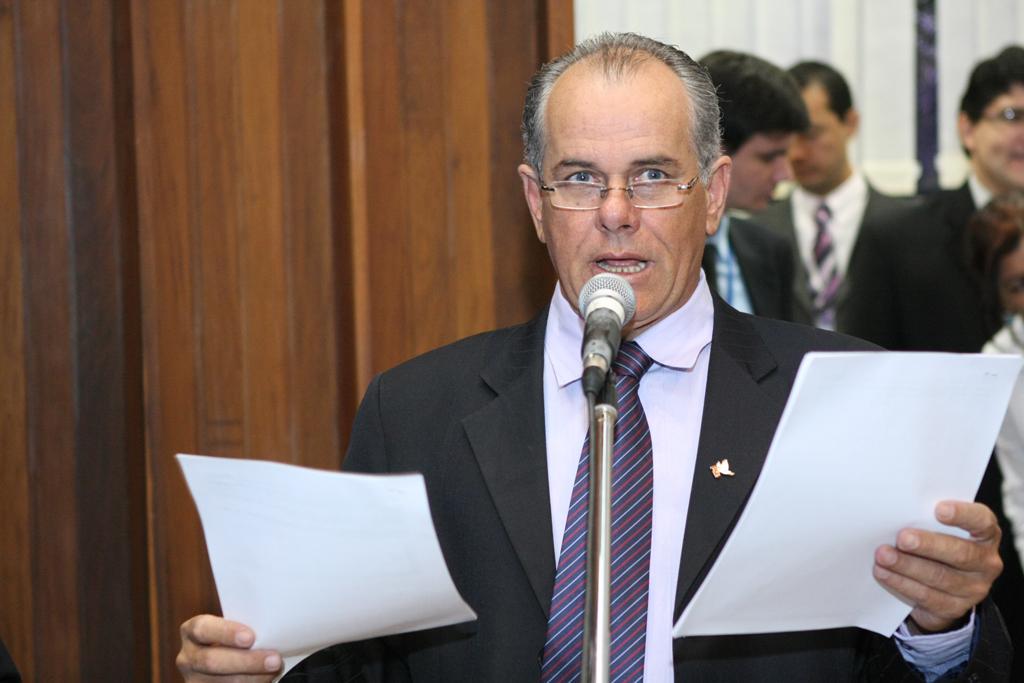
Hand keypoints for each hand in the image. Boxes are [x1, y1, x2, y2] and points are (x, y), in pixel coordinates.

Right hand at [177, 614, 281, 681]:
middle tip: (274, 659)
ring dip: (252, 678)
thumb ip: (245, 627)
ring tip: (274, 670)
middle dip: (246, 661)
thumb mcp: (234, 627)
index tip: (250, 637)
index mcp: (192, 631)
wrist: (227, 658)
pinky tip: (265, 680)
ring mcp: (193, 680)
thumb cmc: (235, 638)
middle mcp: (188, 657)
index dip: (226, 632)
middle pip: (211, 661)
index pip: (203, 628)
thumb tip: (270, 630)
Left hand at [873, 500, 1002, 632]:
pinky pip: (927, 597)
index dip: (963, 515)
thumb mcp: (938, 527)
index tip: (939, 510)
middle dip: (927, 545)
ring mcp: (973, 588)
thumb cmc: (937, 541)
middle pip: (960, 553)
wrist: (942, 584)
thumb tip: (895, 509)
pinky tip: (883, 573)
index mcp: (985, 534)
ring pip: (940, 577)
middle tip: (902, 538)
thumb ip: (926, 518)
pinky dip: (902, 584)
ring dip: (907, 566)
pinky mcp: (954, 608)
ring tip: (883, 556)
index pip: (981, 521)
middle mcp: (985, 562)